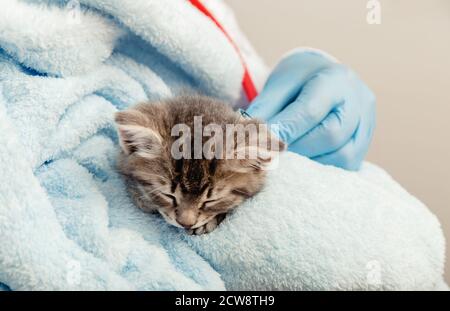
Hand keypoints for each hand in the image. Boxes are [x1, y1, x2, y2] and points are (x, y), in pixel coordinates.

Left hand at [246, 50, 375, 170]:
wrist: (326, 78)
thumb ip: (265, 107)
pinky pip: (348, 166)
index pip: (310, 110)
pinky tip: (303, 166)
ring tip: (285, 160)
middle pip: (330, 136)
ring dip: (309, 164)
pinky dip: (322, 170)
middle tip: (269, 155)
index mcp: (335, 79)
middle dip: (296, 149)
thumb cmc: (299, 80)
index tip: (259, 142)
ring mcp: (367, 125)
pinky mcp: (365, 145)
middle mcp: (359, 101)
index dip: (284, 131)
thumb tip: (246, 135)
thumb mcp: (280, 84)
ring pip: (342, 156)